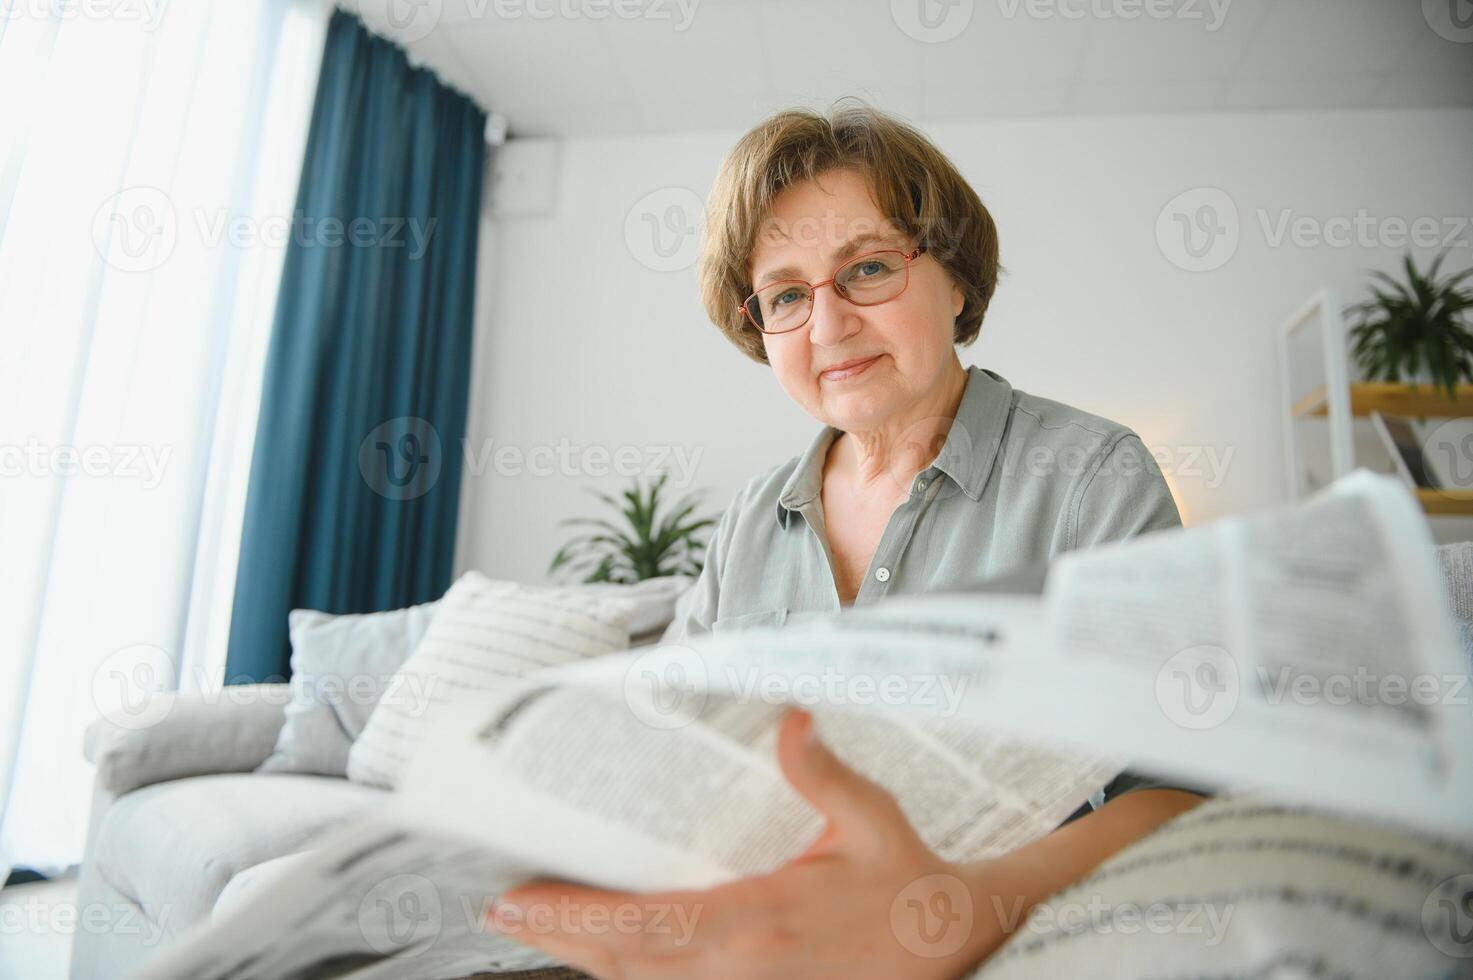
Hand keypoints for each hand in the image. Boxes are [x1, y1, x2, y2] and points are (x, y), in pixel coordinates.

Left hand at [487, 707, 995, 978]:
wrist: (960, 947)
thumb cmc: (912, 889)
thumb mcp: (876, 824)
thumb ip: (826, 777)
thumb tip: (791, 718)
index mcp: (762, 919)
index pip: (646, 922)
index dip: (575, 917)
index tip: (520, 898)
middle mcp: (742, 971)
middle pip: (628, 963)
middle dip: (560, 938)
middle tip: (503, 910)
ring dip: (591, 961)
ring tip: (539, 927)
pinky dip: (637, 978)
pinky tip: (612, 960)